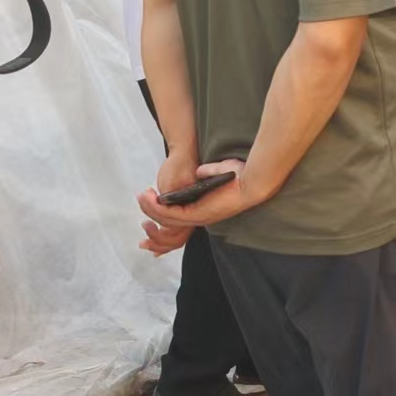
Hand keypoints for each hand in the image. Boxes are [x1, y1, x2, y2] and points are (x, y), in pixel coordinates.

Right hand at [137, 158, 260, 248]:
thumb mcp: (219, 172)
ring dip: (151, 208)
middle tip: (141, 198)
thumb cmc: (241, 175)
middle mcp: (200, 217)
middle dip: (151, 213)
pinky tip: (149, 198)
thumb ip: (207, 174)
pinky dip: (158, 208)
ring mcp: (198, 218)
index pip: (177, 218)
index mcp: (204, 209)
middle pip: (167, 222)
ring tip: (142, 196)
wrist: (254, 179)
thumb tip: (198, 172)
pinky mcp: (198, 214)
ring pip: (166, 218)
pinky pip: (172, 214)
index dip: (162, 215)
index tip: (149, 206)